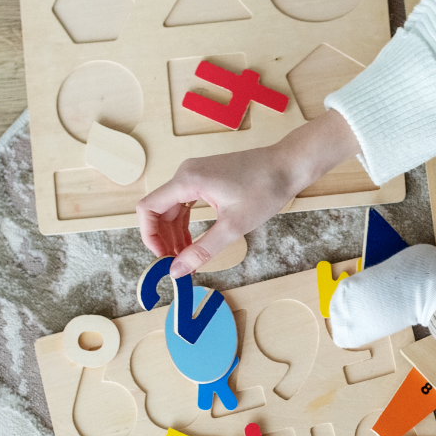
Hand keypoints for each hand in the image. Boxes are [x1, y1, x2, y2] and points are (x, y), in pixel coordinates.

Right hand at [136, 109, 359, 276]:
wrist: (287, 165)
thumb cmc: (264, 190)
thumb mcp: (233, 227)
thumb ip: (202, 250)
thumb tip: (177, 270)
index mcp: (187, 181)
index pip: (148, 208)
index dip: (149, 236)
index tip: (162, 257)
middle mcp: (186, 173)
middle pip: (159, 209)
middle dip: (164, 239)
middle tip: (176, 264)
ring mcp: (195, 173)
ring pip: (172, 207)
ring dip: (175, 233)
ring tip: (186, 257)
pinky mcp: (206, 177)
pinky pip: (185, 202)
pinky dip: (186, 222)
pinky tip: (193, 241)